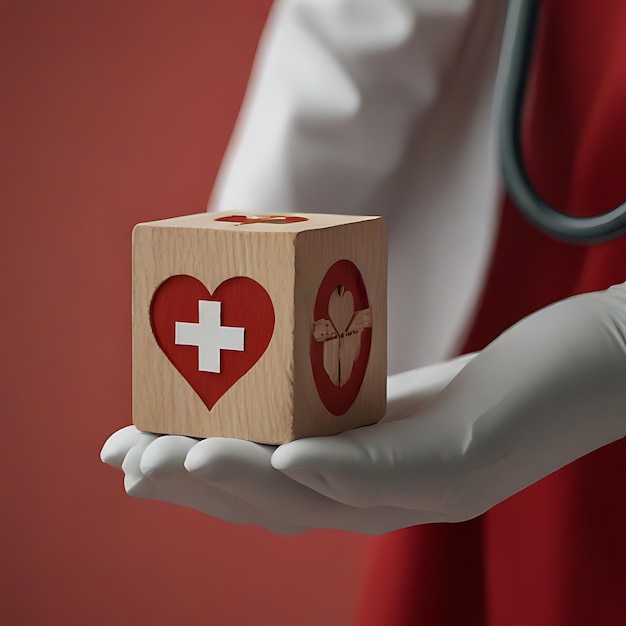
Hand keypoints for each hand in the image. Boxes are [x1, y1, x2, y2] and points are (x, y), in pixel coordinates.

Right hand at [102, 283, 625, 533]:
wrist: (579, 376)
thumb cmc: (487, 378)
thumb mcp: (400, 388)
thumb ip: (336, 392)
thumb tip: (272, 369)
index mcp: (357, 475)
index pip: (259, 485)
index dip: (190, 475)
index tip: (128, 449)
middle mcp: (383, 500)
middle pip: (274, 503)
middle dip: (195, 482)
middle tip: (132, 458)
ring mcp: (424, 494)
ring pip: (319, 499)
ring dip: (247, 480)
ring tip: (186, 456)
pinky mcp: (465, 468)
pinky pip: (394, 476)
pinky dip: (337, 470)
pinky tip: (292, 456)